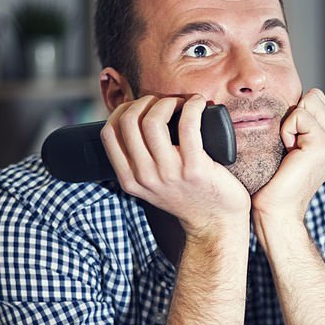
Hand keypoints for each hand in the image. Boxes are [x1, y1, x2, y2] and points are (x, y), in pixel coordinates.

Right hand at [100, 94, 249, 237]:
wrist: (215, 223)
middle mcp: (145, 177)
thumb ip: (138, 163)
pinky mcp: (195, 168)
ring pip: (152, 120)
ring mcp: (169, 173)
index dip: (123, 110)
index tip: (141, 107)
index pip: (109, 133)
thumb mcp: (151, 185)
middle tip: (163, 103)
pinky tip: (197, 104)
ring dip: (166, 102)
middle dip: (144, 102)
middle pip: (128, 121)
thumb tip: (134, 121)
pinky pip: (188, 125)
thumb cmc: (187, 197)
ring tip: (180, 103)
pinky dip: (192, 106)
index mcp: (130, 180)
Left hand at [252, 88, 324, 224]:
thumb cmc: (274, 182)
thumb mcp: (289, 146)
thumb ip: (296, 124)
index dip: (295, 113)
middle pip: (314, 95)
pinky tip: (288, 153)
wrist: (278, 211)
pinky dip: (286, 130)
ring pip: (309, 100)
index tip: (288, 143)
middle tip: (288, 145)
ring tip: (289, 149)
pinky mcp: (324, 143)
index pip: (314, 99)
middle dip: (295, 114)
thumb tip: (284, 101)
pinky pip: (299, 114)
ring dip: (290, 122)